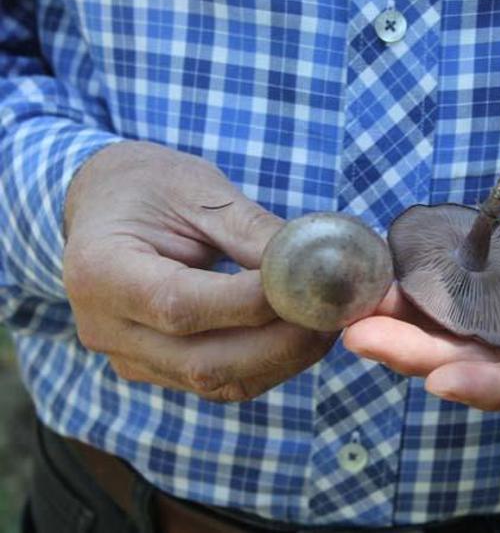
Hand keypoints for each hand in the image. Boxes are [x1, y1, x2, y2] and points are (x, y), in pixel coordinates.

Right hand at [63, 141, 335, 401]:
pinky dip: (268, 363)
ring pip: (216, 381)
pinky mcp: (155, 369)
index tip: (310, 286)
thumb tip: (317, 268)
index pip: (178, 305)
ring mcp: (127, 357)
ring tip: (327, 322)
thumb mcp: (199, 190)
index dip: (250, 304)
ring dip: (283, 359)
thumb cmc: (151, 185)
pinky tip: (301, 335)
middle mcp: (105, 327)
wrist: (107, 204)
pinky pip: (219, 381)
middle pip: (201, 362)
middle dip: (280, 344)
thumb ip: (253, 232)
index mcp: (99, 270)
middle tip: (334, 314)